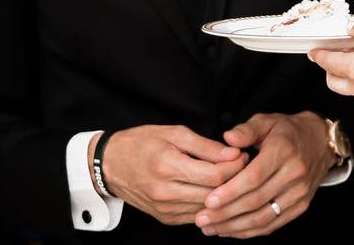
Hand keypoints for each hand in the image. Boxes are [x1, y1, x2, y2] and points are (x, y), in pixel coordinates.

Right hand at [98, 125, 248, 225]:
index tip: (242, 154)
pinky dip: (209, 204)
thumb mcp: (174, 133)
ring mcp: (165, 209)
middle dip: (235, 179)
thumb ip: (206, 146)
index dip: (235, 165)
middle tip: (243, 165)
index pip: (215, 175)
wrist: (110, 165)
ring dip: (225, 194)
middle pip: (215, 193)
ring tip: (232, 177)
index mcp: (168, 166)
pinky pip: (197, 215)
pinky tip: (216, 191)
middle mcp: (166, 192)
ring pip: (208, 208)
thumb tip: (233, 153)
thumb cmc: (142, 143)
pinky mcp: (166, 218)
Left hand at [195, 112, 333, 238]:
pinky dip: (250, 231)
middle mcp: (295, 174)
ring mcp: (300, 193)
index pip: (255, 177)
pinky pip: (273, 224)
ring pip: (264, 217)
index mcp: (284, 151)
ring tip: (210, 228)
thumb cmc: (287, 131)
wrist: (320, 142)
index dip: (231, 191)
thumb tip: (227, 138)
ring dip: (235, 227)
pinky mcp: (301, 206)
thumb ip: (246, 130)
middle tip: (201, 218)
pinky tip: (230, 231)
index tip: (209, 200)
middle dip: (226, 213)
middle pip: (256, 200)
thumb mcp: (267, 121)